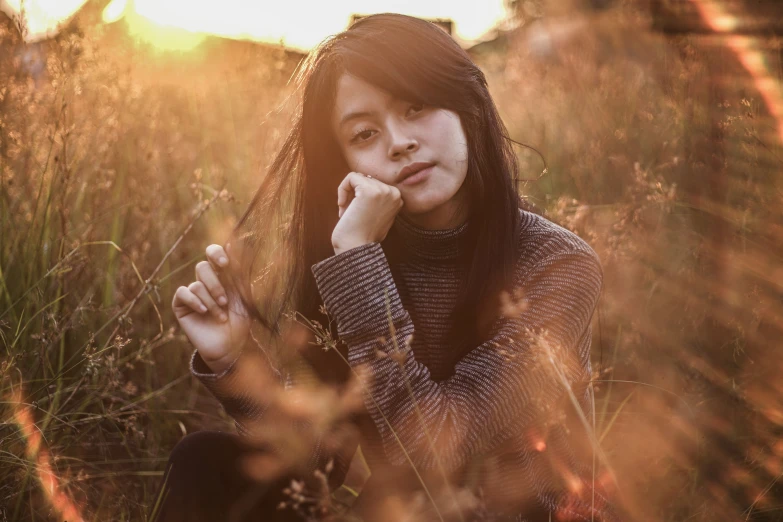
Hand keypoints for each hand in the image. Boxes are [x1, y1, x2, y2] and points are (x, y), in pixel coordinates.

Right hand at [171, 243, 250, 373]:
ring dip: (211, 300)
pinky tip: (204, 311)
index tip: (225, 264)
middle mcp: (206, 281)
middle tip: (226, 301)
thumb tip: (233, 243)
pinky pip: (183, 293)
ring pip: (196, 284)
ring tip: (221, 315)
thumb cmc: (241, 320)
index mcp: (222, 275)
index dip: (216, 253)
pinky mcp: (181, 305)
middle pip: (203, 267)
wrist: (231, 345)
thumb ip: (239, 272)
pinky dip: (195, 301)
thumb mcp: (244, 295)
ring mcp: (193, 293)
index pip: (213, 253)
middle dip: (216, 285)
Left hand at [332, 172, 403, 254]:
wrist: (356, 249)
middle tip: (350, 214)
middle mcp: (394, 193)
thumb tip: (365, 178)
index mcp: (398, 198)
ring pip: (357, 178)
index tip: (356, 213)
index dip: (360, 197)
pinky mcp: (369, 190)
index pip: (374, 183)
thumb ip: (376, 198)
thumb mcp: (376, 214)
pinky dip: (342, 189)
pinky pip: (350, 178)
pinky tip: (342, 206)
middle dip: (353, 195)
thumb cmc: (362, 235)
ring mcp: (383, 191)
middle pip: (366, 179)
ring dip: (348, 194)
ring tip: (346, 212)